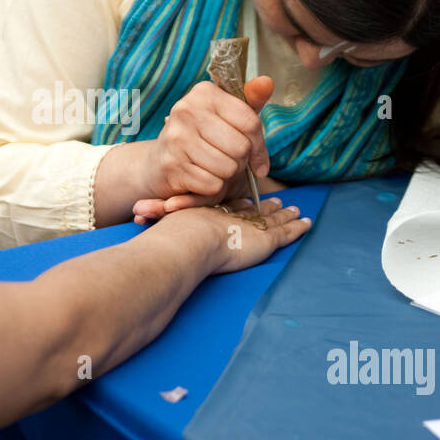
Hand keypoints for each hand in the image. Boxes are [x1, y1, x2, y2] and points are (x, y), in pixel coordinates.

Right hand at [136, 75, 272, 221]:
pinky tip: (201, 177)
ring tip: (214, 167)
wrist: (160, 161)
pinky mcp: (171, 165)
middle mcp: (186, 110)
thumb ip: (250, 100)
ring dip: (226, 175)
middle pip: (240, 147)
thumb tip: (267, 83)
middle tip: (228, 160)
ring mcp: (176, 137)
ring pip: (228, 168)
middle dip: (240, 161)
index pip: (250, 122)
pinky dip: (212, 187)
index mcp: (204, 93)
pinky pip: (212, 185)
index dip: (260, 147)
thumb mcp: (228, 116)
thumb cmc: (202, 137)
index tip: (258, 160)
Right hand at [156, 197, 311, 274]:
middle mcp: (236, 217)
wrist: (191, 241)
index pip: (232, 206)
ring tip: (297, 210)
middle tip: (279, 200)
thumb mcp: (162, 218)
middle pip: (257, 209)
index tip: (250, 198)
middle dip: (268, 204)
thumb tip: (132, 210)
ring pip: (275, 219)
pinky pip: (289, 232)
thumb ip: (151, 212)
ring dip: (287, 213)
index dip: (242, 201)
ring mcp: (253, 228)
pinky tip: (307, 223)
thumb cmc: (173, 233)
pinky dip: (299, 227)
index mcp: (216, 214)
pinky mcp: (268, 239)